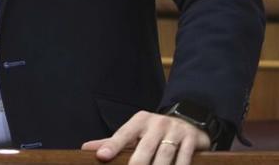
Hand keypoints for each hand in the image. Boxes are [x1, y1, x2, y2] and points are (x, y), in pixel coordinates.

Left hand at [82, 111, 209, 164]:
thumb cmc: (154, 130)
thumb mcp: (135, 131)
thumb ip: (113, 142)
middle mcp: (157, 124)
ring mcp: (175, 131)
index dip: (113, 146)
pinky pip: (184, 158)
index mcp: (140, 121)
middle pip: (145, 147)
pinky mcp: (191, 139)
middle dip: (138, 163)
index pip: (123, 134)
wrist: (189, 119)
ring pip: (165, 154)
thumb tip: (87, 148)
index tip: (102, 157)